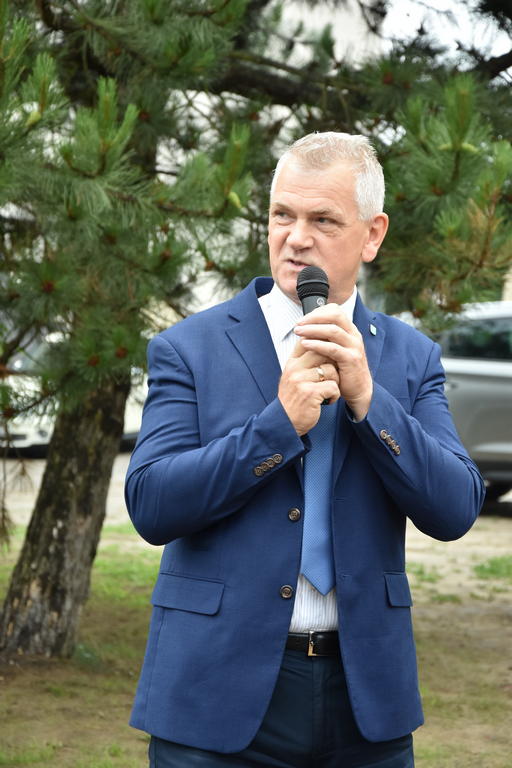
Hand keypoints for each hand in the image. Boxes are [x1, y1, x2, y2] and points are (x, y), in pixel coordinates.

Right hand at [278, 342, 339, 435]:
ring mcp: (301, 380)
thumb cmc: (294, 400)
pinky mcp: (310, 393)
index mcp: (292, 363)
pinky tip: (328, 400)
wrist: (286, 423)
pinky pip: (333, 386)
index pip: (308, 341)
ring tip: (329, 391)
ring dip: (335, 381)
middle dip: (333, 362)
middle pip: (322, 351)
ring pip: (331, 370)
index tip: (330, 350)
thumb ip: (303, 361)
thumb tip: (321, 344)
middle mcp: (295, 369)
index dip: (322, 342)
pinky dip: (335, 395)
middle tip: (333, 374)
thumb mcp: (294, 376)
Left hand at [293, 303, 372, 421]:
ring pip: (333, 331)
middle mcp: (354, 335)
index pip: (335, 310)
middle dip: (314, 317)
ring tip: (298, 332)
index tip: (303, 319)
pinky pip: (332, 348)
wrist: (359, 390)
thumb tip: (305, 329)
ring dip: (312, 329)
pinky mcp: (351, 359)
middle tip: (298, 323)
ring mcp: (354, 347)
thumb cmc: (343, 371)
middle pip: (335, 315)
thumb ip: (325, 339)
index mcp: (349, 331)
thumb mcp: (335, 351)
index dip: (317, 311)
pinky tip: (305, 344)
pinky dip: (317, 345)